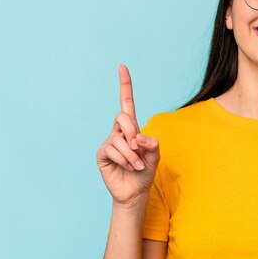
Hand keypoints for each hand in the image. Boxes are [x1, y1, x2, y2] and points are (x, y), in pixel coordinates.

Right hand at [96, 65, 159, 206]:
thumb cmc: (145, 171)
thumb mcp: (155, 156)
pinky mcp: (102, 154)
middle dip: (133, 132)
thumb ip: (151, 144)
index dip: (125, 85)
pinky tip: (128, 167)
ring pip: (119, 138)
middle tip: (139, 148)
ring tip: (136, 165)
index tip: (122, 67)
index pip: (127, 102)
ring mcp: (109, 142)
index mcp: (132, 128)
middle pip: (123, 116)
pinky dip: (124, 159)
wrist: (136, 191)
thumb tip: (136, 138)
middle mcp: (119, 131)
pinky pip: (112, 149)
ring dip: (132, 155)